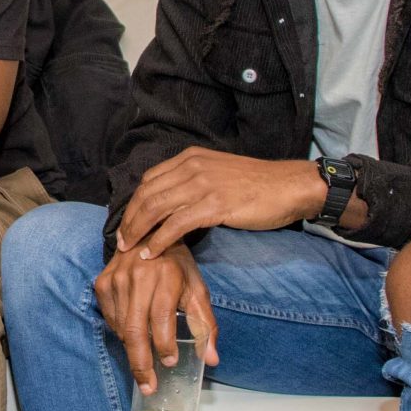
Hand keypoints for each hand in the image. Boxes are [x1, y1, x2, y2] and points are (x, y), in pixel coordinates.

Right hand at [94, 244, 218, 390]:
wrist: (148, 233)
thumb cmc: (176, 265)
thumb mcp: (197, 288)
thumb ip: (205, 324)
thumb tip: (212, 359)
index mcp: (166, 275)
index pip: (161, 317)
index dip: (164, 344)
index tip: (169, 362)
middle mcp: (137, 276)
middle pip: (135, 329)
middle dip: (141, 363)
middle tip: (148, 386)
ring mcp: (116, 279)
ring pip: (121, 327)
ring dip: (132, 352)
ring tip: (143, 368)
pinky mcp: (102, 283)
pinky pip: (111, 319)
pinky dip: (122, 334)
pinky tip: (133, 339)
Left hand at [118, 148, 324, 257]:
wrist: (289, 186)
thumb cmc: (258, 185)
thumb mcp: (218, 174)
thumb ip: (194, 182)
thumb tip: (174, 204)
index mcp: (191, 157)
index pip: (149, 180)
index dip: (133, 203)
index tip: (126, 223)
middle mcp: (192, 166)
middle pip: (147, 194)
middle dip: (129, 220)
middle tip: (121, 242)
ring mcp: (203, 184)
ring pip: (156, 208)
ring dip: (138, 231)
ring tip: (129, 250)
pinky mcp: (214, 204)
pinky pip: (176, 224)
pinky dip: (159, 240)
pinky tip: (151, 253)